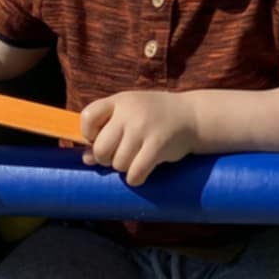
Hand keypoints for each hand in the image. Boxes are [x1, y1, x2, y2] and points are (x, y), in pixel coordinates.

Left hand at [81, 89, 197, 186]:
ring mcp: (144, 128)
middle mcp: (130, 112)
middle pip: (101, 148)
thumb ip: (107, 131)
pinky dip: (136, 177)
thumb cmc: (154, 116)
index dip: (88, 133)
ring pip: (118, 164)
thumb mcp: (129, 115)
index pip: (87, 117)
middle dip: (106, 158)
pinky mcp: (158, 145)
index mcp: (119, 101)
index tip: (100, 137)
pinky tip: (142, 170)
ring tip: (136, 158)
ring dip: (124, 167)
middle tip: (119, 154)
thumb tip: (86, 158)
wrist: (192, 116)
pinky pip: (135, 173)